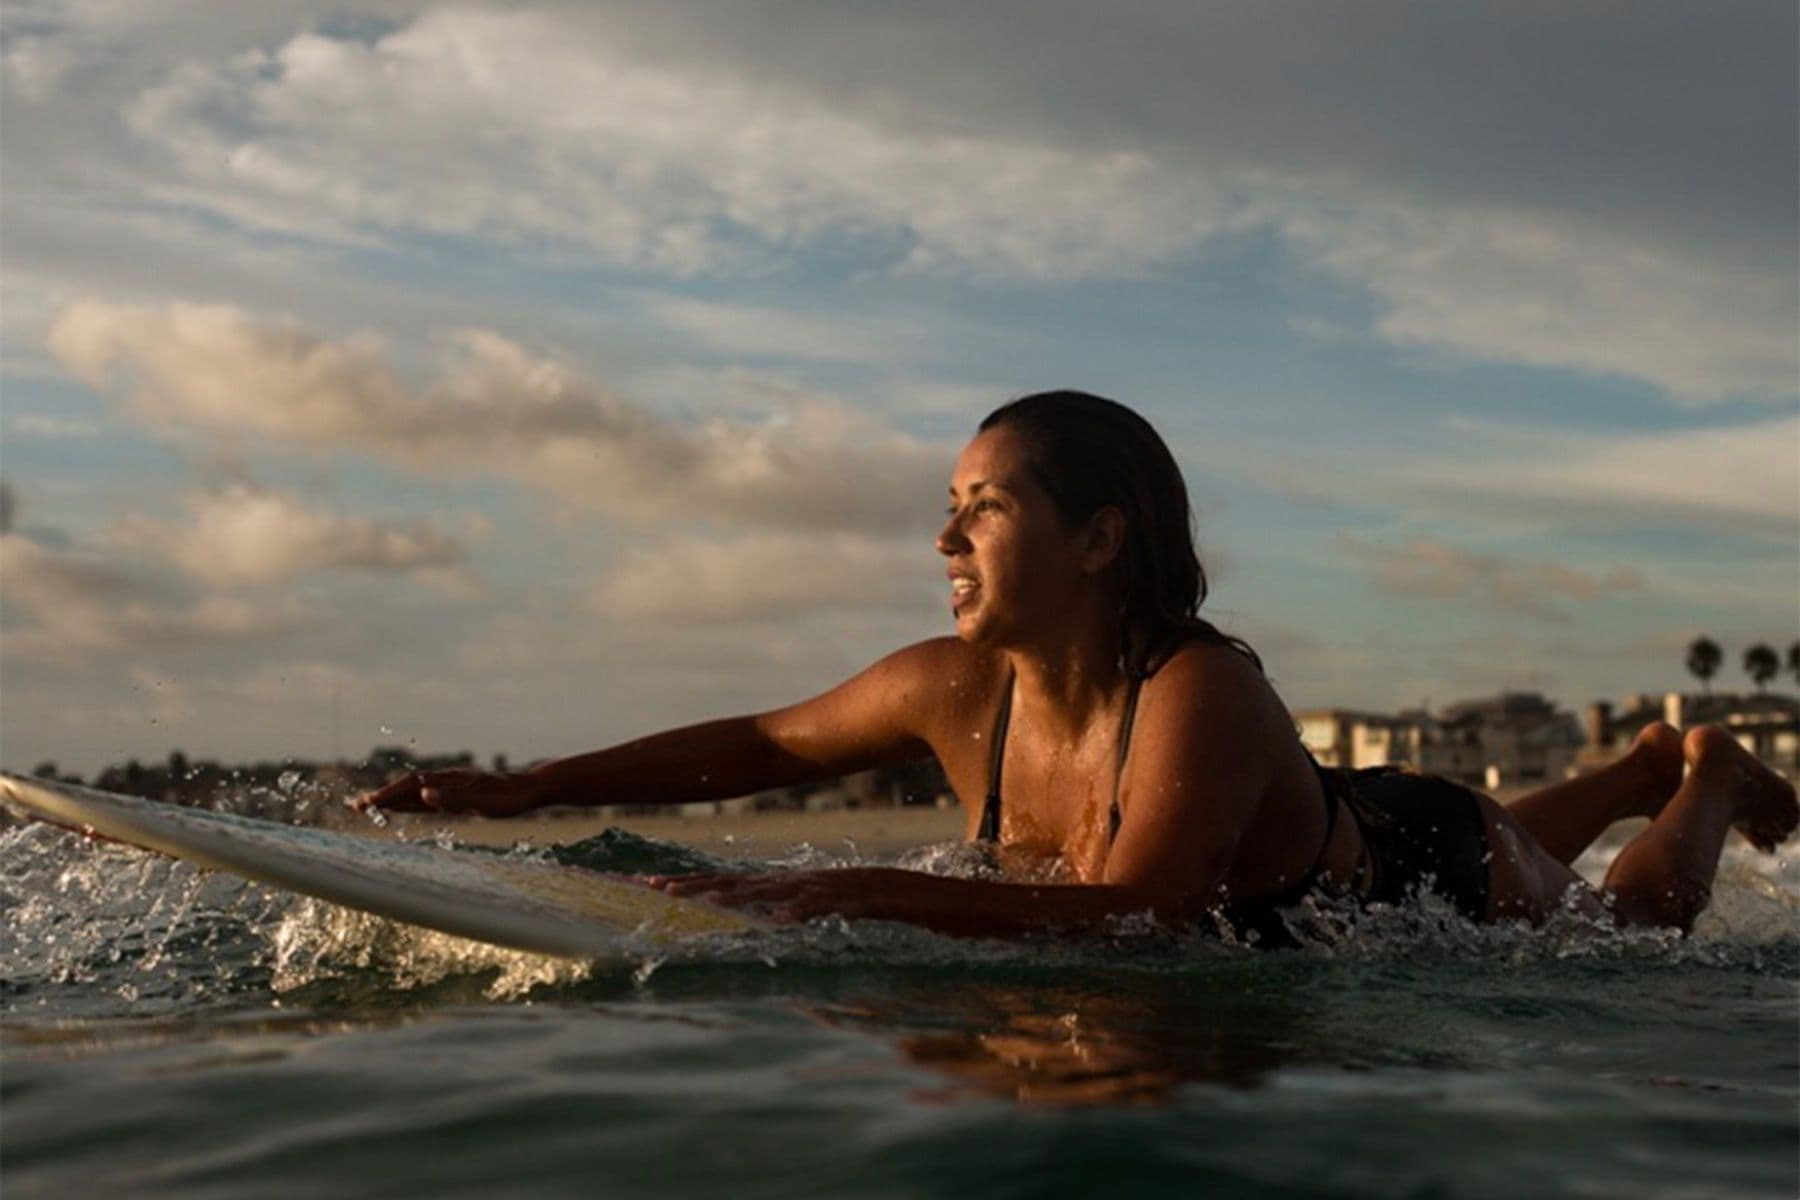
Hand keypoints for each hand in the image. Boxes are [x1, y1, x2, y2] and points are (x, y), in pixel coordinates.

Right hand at [353, 769, 547, 817]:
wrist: (532, 788)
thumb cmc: (511, 798)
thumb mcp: (485, 803)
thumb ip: (455, 800)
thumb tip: (424, 795)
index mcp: (449, 783)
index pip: (409, 788)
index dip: (385, 797)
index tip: (363, 805)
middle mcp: (446, 782)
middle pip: (406, 788)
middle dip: (380, 797)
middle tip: (354, 806)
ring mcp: (451, 787)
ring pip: (414, 792)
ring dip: (392, 799)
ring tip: (369, 806)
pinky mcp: (458, 793)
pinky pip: (426, 798)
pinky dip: (409, 801)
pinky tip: (404, 806)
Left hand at [644, 868, 901, 921]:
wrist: (895, 890)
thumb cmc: (843, 902)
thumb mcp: (798, 906)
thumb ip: (768, 910)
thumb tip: (738, 924)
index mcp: (773, 885)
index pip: (722, 881)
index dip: (687, 882)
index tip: (649, 884)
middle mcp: (784, 884)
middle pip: (733, 883)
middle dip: (694, 886)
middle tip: (655, 887)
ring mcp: (810, 891)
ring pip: (768, 893)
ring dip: (737, 897)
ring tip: (705, 901)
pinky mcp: (839, 903)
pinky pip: (816, 910)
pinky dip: (797, 914)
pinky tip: (780, 922)